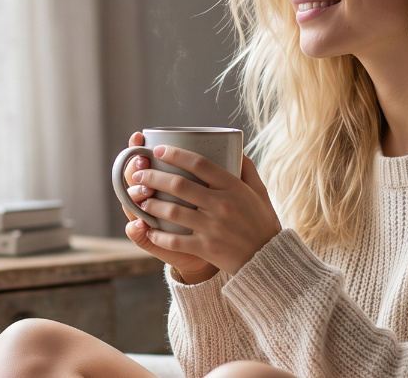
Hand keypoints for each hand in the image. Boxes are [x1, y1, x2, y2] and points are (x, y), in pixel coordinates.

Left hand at [132, 143, 281, 276]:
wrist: (269, 259)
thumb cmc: (262, 222)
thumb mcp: (260, 191)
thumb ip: (247, 168)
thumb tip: (235, 147)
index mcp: (233, 187)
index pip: (199, 163)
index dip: (176, 154)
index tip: (158, 150)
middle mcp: (221, 204)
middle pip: (179, 185)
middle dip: (153, 177)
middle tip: (139, 174)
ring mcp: (213, 227)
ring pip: (173, 211)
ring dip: (151, 204)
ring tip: (140, 199)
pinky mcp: (206, 248)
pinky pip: (175, 240)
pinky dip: (159, 235)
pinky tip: (149, 229)